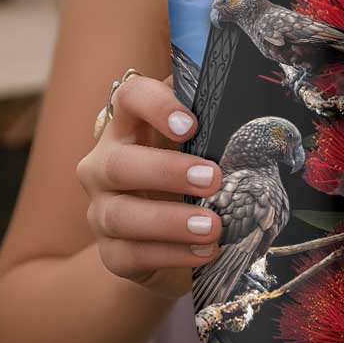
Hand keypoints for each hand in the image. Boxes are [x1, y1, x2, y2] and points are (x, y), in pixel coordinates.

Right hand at [76, 72, 222, 297]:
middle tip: (213, 178)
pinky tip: (204, 251)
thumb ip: (211, 114)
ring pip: (121, 215)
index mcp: (128, 126)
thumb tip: (242, 86)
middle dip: (167, 171)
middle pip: (120, 163)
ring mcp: (101, 211)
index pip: (129, 98)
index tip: (190, 124)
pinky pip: (131, 255)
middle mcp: (104, 165)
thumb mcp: (198, 142)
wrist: (168, 237)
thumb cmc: (187, 173)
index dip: (155, 106)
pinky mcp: (111, 252)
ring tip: (213, 226)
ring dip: (170, 221)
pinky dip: (171, 254)